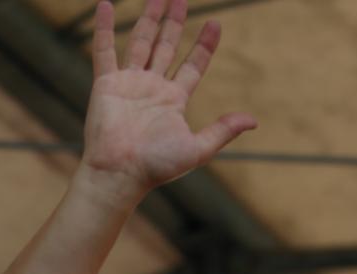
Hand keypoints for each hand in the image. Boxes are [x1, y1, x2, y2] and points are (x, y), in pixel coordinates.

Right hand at [80, 0, 256, 200]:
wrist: (120, 173)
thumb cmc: (156, 167)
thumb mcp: (197, 149)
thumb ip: (222, 131)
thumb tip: (253, 121)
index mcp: (173, 100)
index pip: (192, 65)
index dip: (204, 45)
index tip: (215, 24)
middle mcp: (151, 88)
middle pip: (166, 46)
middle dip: (174, 22)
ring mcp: (128, 83)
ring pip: (140, 41)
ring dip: (148, 18)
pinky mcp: (106, 83)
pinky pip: (104, 49)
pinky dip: (103, 27)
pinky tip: (106, 5)